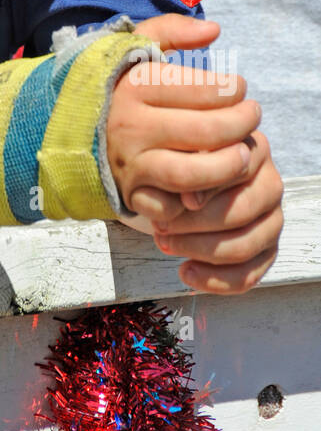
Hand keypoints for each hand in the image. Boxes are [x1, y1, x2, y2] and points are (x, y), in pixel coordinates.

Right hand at [107, 13, 281, 291]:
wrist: (59, 127)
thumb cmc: (112, 84)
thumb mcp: (132, 47)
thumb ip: (172, 30)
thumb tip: (214, 31)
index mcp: (133, 87)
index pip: (199, 89)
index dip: (230, 89)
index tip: (239, 88)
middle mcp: (130, 126)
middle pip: (204, 132)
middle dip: (240, 124)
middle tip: (252, 117)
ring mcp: (129, 164)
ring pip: (192, 175)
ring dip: (227, 166)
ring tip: (243, 153)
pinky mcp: (130, 195)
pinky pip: (170, 207)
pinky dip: (195, 201)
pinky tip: (212, 184)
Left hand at [151, 130, 282, 293]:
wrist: (175, 179)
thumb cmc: (176, 162)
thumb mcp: (176, 151)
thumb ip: (185, 165)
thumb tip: (191, 199)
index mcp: (252, 150)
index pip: (236, 171)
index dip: (205, 188)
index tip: (176, 199)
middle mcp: (270, 184)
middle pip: (240, 213)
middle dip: (193, 224)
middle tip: (159, 226)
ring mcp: (272, 219)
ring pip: (243, 247)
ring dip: (198, 250)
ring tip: (166, 244)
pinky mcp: (266, 251)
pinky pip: (248, 276)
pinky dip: (214, 280)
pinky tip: (186, 271)